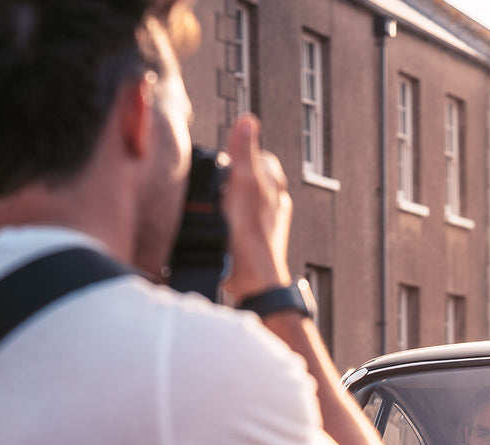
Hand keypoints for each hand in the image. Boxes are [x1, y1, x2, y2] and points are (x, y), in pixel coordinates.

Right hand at [220, 113, 293, 301]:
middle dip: (236, 175)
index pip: (262, 157)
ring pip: (248, 200)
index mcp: (273, 186)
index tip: (228, 153)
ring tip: (215, 201)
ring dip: (232, 198)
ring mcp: (265, 223)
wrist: (253, 278)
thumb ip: (244, 153)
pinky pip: (242, 221)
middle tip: (218, 178)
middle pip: (254, 178)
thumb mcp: (244, 184)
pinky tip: (219, 224)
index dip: (242, 153)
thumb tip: (247, 121)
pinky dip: (230, 219)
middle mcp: (274, 203)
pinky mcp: (254, 240)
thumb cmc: (251, 236)